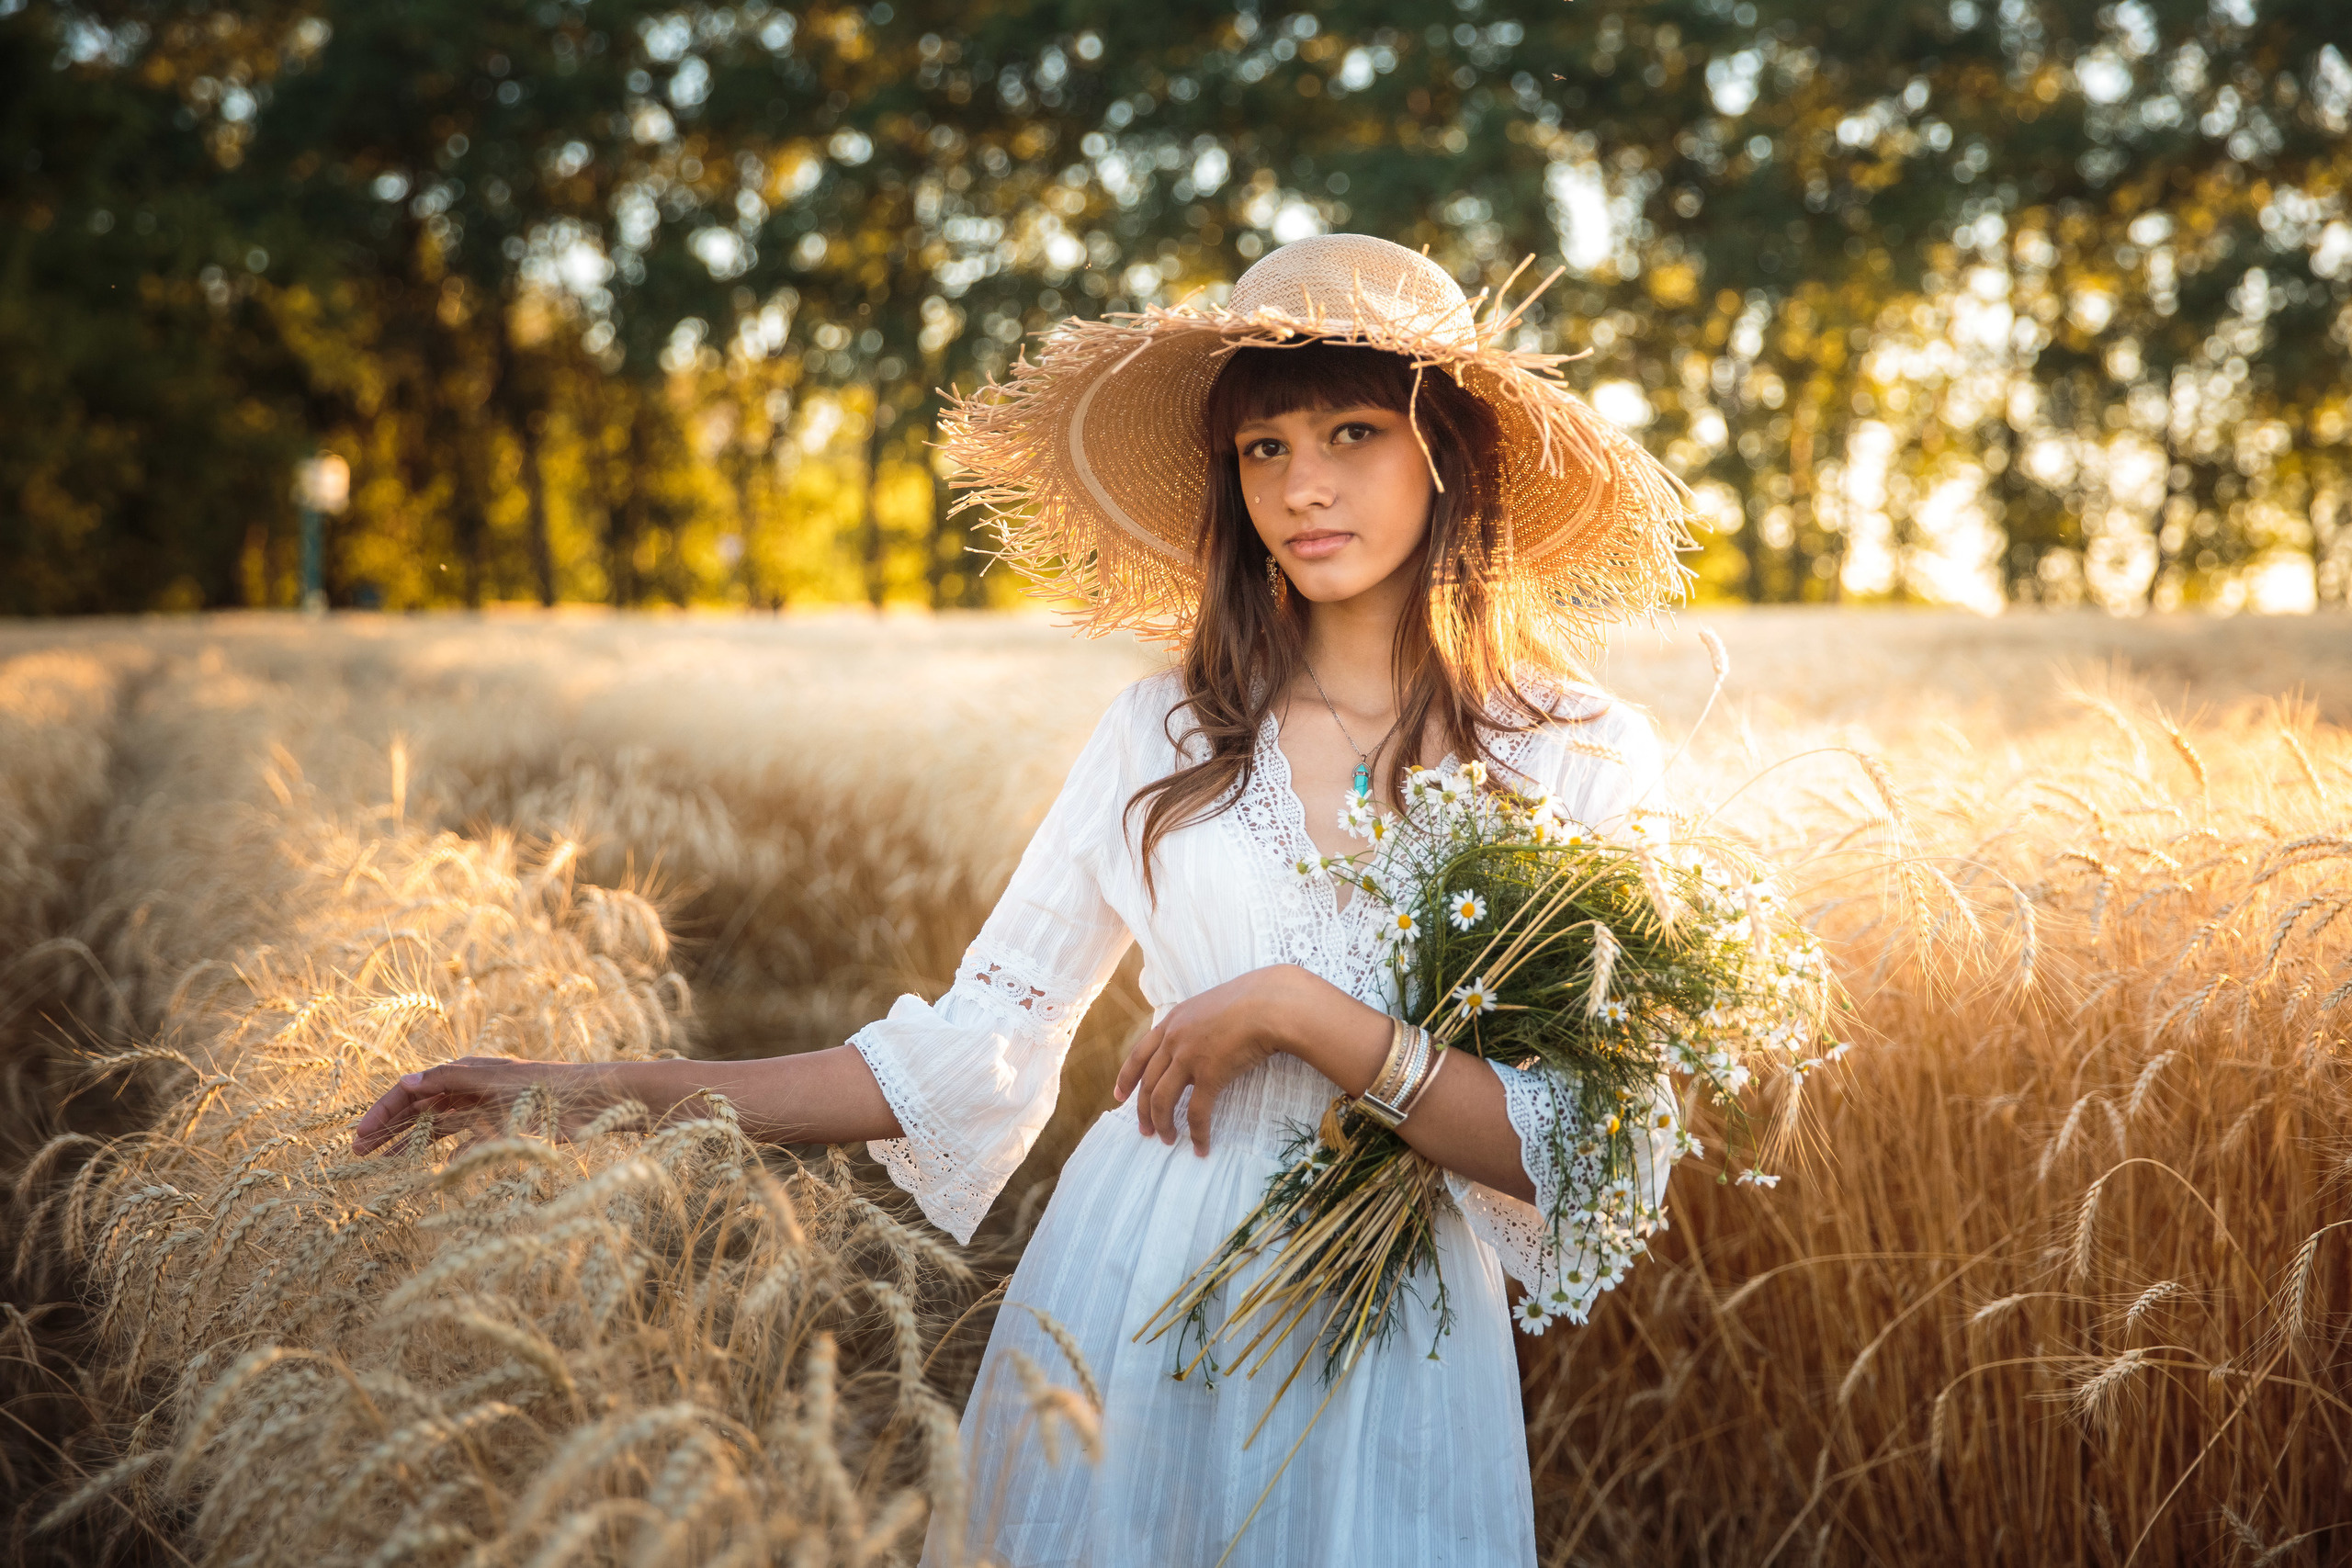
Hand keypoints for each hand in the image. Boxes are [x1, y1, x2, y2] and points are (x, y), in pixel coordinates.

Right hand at [350, 1056, 626, 1155]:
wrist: (593, 1101)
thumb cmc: (546, 1086)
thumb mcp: (495, 1082)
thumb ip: (452, 1082)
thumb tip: (407, 1082)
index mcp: (465, 1072)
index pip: (412, 1089)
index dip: (385, 1110)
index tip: (360, 1135)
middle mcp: (470, 1089)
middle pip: (419, 1108)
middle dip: (388, 1127)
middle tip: (357, 1152)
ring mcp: (485, 1109)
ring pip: (437, 1126)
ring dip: (409, 1142)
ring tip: (380, 1163)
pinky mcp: (502, 1128)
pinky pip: (465, 1142)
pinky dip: (446, 1155)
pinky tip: (431, 1171)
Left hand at [1113, 967, 1309, 1155]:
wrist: (1269, 1003)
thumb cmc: (1250, 1001)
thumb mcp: (1210, 1006)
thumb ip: (1195, 1026)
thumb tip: (1196, 1045)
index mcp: (1172, 1022)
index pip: (1138, 1054)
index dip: (1126, 1078)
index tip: (1119, 1096)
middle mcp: (1173, 1040)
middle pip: (1147, 1082)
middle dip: (1142, 1111)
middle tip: (1144, 1130)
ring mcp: (1188, 1057)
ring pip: (1162, 1100)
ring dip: (1162, 1124)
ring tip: (1167, 1140)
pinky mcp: (1209, 1074)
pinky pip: (1197, 1113)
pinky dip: (1197, 1133)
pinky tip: (1201, 1147)